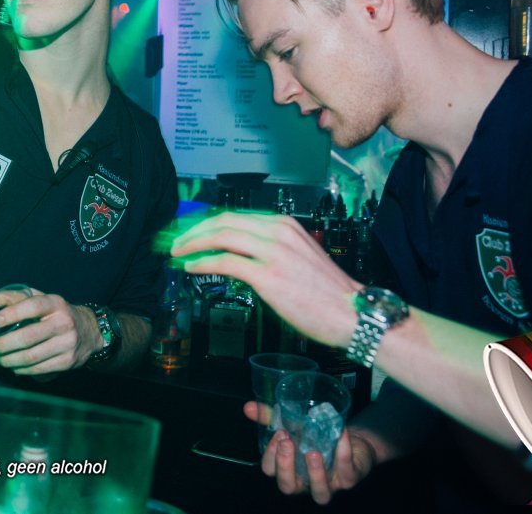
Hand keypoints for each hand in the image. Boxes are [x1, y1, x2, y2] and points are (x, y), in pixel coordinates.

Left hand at [0, 287, 100, 375]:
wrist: (89, 331)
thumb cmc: (54, 312)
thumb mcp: (39, 299)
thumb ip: (11, 297)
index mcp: (55, 303)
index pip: (33, 306)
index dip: (13, 313)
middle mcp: (64, 323)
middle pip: (29, 337)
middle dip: (3, 344)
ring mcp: (67, 344)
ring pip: (31, 357)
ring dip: (8, 360)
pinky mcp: (68, 361)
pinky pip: (38, 368)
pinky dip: (21, 369)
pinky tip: (12, 366)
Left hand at [171, 212, 360, 346]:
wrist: (353, 314)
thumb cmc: (328, 294)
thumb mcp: (299, 257)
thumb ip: (272, 250)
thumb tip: (241, 257)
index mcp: (284, 225)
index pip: (236, 216)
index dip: (209, 223)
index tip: (193, 232)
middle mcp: (277, 232)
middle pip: (223, 221)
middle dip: (195, 230)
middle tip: (178, 242)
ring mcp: (272, 252)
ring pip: (220, 236)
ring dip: (193, 243)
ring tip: (179, 253)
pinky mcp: (267, 275)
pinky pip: (225, 262)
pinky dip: (203, 263)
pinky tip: (192, 268)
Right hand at [244, 401, 375, 504]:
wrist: (349, 440)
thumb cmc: (315, 438)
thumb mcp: (292, 426)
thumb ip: (270, 417)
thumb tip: (248, 407)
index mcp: (289, 469)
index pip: (270, 471)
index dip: (271, 456)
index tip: (278, 434)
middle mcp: (305, 482)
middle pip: (289, 486)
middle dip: (286, 466)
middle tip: (287, 442)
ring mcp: (329, 483)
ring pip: (320, 494)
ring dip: (315, 475)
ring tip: (312, 453)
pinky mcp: (349, 478)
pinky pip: (347, 472)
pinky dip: (343, 452)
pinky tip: (341, 434)